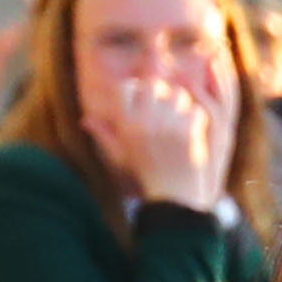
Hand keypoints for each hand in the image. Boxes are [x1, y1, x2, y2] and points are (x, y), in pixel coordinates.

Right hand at [104, 63, 232, 216]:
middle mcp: (145, 121)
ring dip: (180, 101)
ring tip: (178, 116)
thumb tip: (85, 120)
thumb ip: (103, 135)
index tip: (140, 97)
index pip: (124, 87)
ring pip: (178, 93)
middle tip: (162, 105)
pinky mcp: (190, 132)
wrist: (174, 197)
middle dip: (159, 91)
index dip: (133, 88)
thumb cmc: (144, 175)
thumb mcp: (119, 156)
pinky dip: (196, 116)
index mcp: (125, 124)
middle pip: (152, 85)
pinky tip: (192, 127)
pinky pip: (196, 109)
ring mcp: (169, 126)